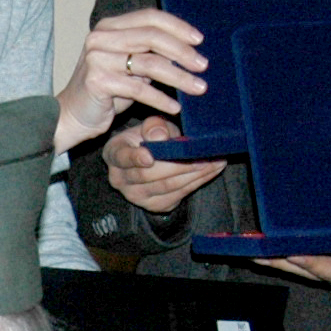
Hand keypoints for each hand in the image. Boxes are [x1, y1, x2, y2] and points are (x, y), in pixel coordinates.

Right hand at [57, 7, 207, 145]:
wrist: (71, 116)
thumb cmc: (105, 91)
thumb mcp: (129, 66)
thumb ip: (150, 53)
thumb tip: (189, 48)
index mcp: (109, 27)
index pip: (149, 18)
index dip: (177, 26)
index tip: (199, 40)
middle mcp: (101, 38)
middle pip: (152, 37)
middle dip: (183, 52)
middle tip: (203, 65)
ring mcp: (97, 58)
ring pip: (150, 64)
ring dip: (179, 77)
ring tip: (198, 88)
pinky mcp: (98, 81)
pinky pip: (139, 89)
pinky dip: (161, 99)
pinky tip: (175, 107)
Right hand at [103, 122, 227, 216]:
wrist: (150, 158)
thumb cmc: (149, 138)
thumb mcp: (151, 125)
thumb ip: (155, 126)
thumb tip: (160, 136)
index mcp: (115, 154)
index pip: (123, 157)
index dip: (136, 158)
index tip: (150, 157)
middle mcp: (120, 179)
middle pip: (149, 175)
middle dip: (179, 165)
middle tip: (203, 156)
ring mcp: (136, 196)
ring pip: (167, 187)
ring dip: (194, 175)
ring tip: (215, 161)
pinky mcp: (154, 205)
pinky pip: (177, 195)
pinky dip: (197, 182)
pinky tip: (211, 170)